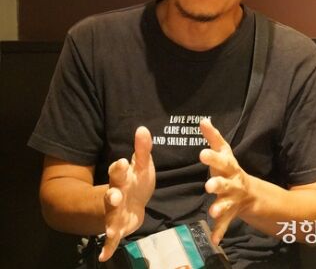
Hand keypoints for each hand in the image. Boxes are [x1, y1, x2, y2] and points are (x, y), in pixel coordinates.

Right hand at [99, 126, 154, 261]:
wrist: (125, 203)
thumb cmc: (134, 182)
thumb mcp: (141, 166)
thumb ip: (142, 149)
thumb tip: (143, 128)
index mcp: (121, 179)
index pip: (118, 172)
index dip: (119, 168)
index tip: (121, 162)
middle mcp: (115, 196)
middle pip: (112, 195)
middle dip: (112, 195)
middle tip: (113, 195)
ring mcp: (113, 214)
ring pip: (111, 218)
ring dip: (110, 224)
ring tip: (110, 230)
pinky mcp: (117, 228)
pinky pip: (112, 239)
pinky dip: (108, 247)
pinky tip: (104, 256)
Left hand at [199, 119, 252, 245]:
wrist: (250, 193)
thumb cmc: (230, 170)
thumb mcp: (225, 153)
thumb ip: (213, 138)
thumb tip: (203, 120)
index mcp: (229, 167)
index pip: (222, 160)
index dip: (213, 157)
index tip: (202, 153)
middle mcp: (233, 182)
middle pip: (226, 182)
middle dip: (218, 184)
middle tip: (209, 185)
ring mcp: (232, 199)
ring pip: (227, 204)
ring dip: (221, 207)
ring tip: (213, 212)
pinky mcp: (230, 214)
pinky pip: (225, 224)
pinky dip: (220, 232)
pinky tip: (214, 240)